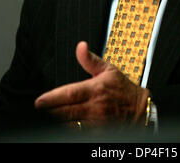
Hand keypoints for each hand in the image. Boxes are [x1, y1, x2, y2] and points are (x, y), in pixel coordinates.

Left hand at [34, 41, 149, 127]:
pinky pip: (79, 133)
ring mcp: (96, 123)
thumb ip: (90, 60)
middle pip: (65, 111)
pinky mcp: (98, 133)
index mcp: (95, 89)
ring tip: (49, 116)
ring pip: (70, 124)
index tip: (39, 101)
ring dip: (58, 120)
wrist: (140, 109)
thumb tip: (80, 46)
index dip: (52, 98)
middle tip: (39, 109)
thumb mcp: (108, 69)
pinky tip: (63, 124)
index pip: (69, 94)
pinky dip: (69, 129)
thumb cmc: (122, 89)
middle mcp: (95, 107)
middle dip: (50, 111)